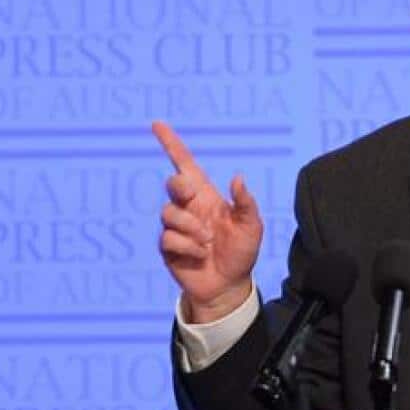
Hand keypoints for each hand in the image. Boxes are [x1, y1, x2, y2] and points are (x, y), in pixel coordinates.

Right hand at [153, 121, 262, 322]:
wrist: (229, 285)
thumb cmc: (241, 252)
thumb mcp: (252, 227)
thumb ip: (246, 204)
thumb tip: (237, 178)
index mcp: (207, 196)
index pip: (185, 165)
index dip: (172, 144)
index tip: (157, 125)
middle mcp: (189, 207)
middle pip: (173, 183)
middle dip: (180, 187)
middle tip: (192, 197)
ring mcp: (177, 227)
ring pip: (169, 212)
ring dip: (191, 227)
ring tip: (208, 242)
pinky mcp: (168, 246)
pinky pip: (169, 237)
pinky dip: (188, 246)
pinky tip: (201, 255)